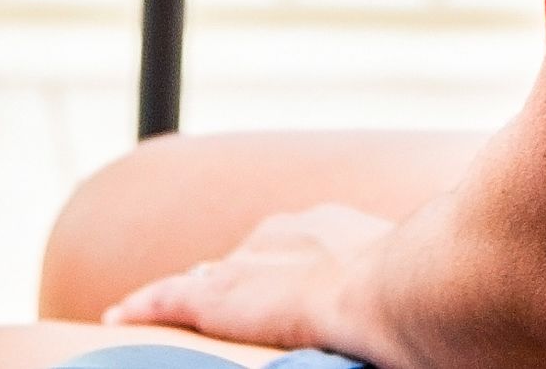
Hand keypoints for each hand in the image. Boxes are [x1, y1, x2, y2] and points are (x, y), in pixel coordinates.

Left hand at [103, 203, 394, 352]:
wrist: (404, 290)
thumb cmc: (431, 293)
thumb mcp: (418, 279)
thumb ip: (406, 285)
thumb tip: (423, 313)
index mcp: (332, 228)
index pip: (290, 246)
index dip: (278, 266)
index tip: (279, 285)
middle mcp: (282, 236)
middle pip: (243, 259)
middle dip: (230, 279)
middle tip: (220, 300)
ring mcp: (249, 265)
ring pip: (202, 280)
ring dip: (184, 299)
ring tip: (156, 313)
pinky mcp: (222, 298)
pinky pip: (168, 301)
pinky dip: (143, 308)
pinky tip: (114, 318)